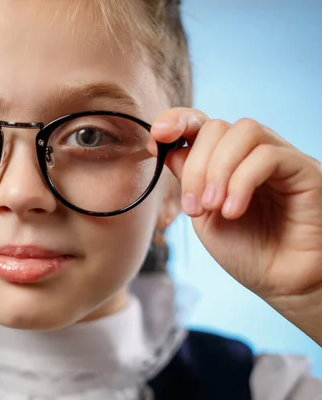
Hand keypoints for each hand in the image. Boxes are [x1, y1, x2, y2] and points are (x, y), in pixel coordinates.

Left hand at [150, 108, 321, 342]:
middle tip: (194, 207)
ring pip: (244, 131)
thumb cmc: (246, 252)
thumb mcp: (204, 214)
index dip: (178, 120)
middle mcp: (254, 153)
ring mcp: (281, 158)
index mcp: (227, 160)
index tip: (157, 135)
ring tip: (213, 208)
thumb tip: (168, 148)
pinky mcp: (305, 170)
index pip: (202, 123)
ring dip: (218, 170)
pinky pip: (268, 155)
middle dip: (196, 165)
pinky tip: (233, 211)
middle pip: (217, 127)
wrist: (282, 283)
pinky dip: (241, 181)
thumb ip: (188, 180)